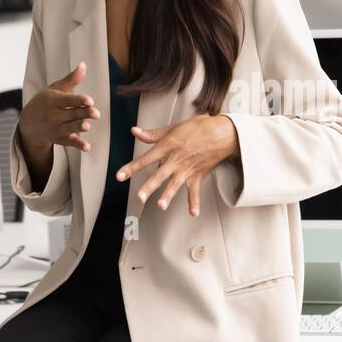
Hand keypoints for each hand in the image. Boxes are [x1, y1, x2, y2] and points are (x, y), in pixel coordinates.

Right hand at [18, 61, 100, 153]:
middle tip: (96, 113)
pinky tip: (87, 147)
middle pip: (72, 114)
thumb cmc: (45, 102)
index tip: (89, 100)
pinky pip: (70, 142)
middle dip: (84, 113)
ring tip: (87, 126)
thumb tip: (84, 64)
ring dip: (79, 127)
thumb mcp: (55, 89)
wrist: (28, 124)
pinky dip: (78, 145)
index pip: (68, 100)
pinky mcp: (61, 139)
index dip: (79, 100)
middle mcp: (55, 115)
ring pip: (71, 128)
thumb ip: (71, 79)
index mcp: (55, 101)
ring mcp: (57, 128)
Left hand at [116, 114, 238, 216]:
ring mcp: (187, 169)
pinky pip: (195, 191)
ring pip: (175, 184)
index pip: (145, 159)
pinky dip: (194, 202)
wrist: (222, 132)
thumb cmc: (198, 127)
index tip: (119, 176)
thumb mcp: (173, 128)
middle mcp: (176, 160)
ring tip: (161, 206)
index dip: (131, 167)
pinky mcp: (197, 175)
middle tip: (140, 197)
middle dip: (149, 186)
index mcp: (167, 146)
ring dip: (168, 195)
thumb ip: (152, 134)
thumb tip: (135, 131)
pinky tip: (193, 213)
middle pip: (159, 175)